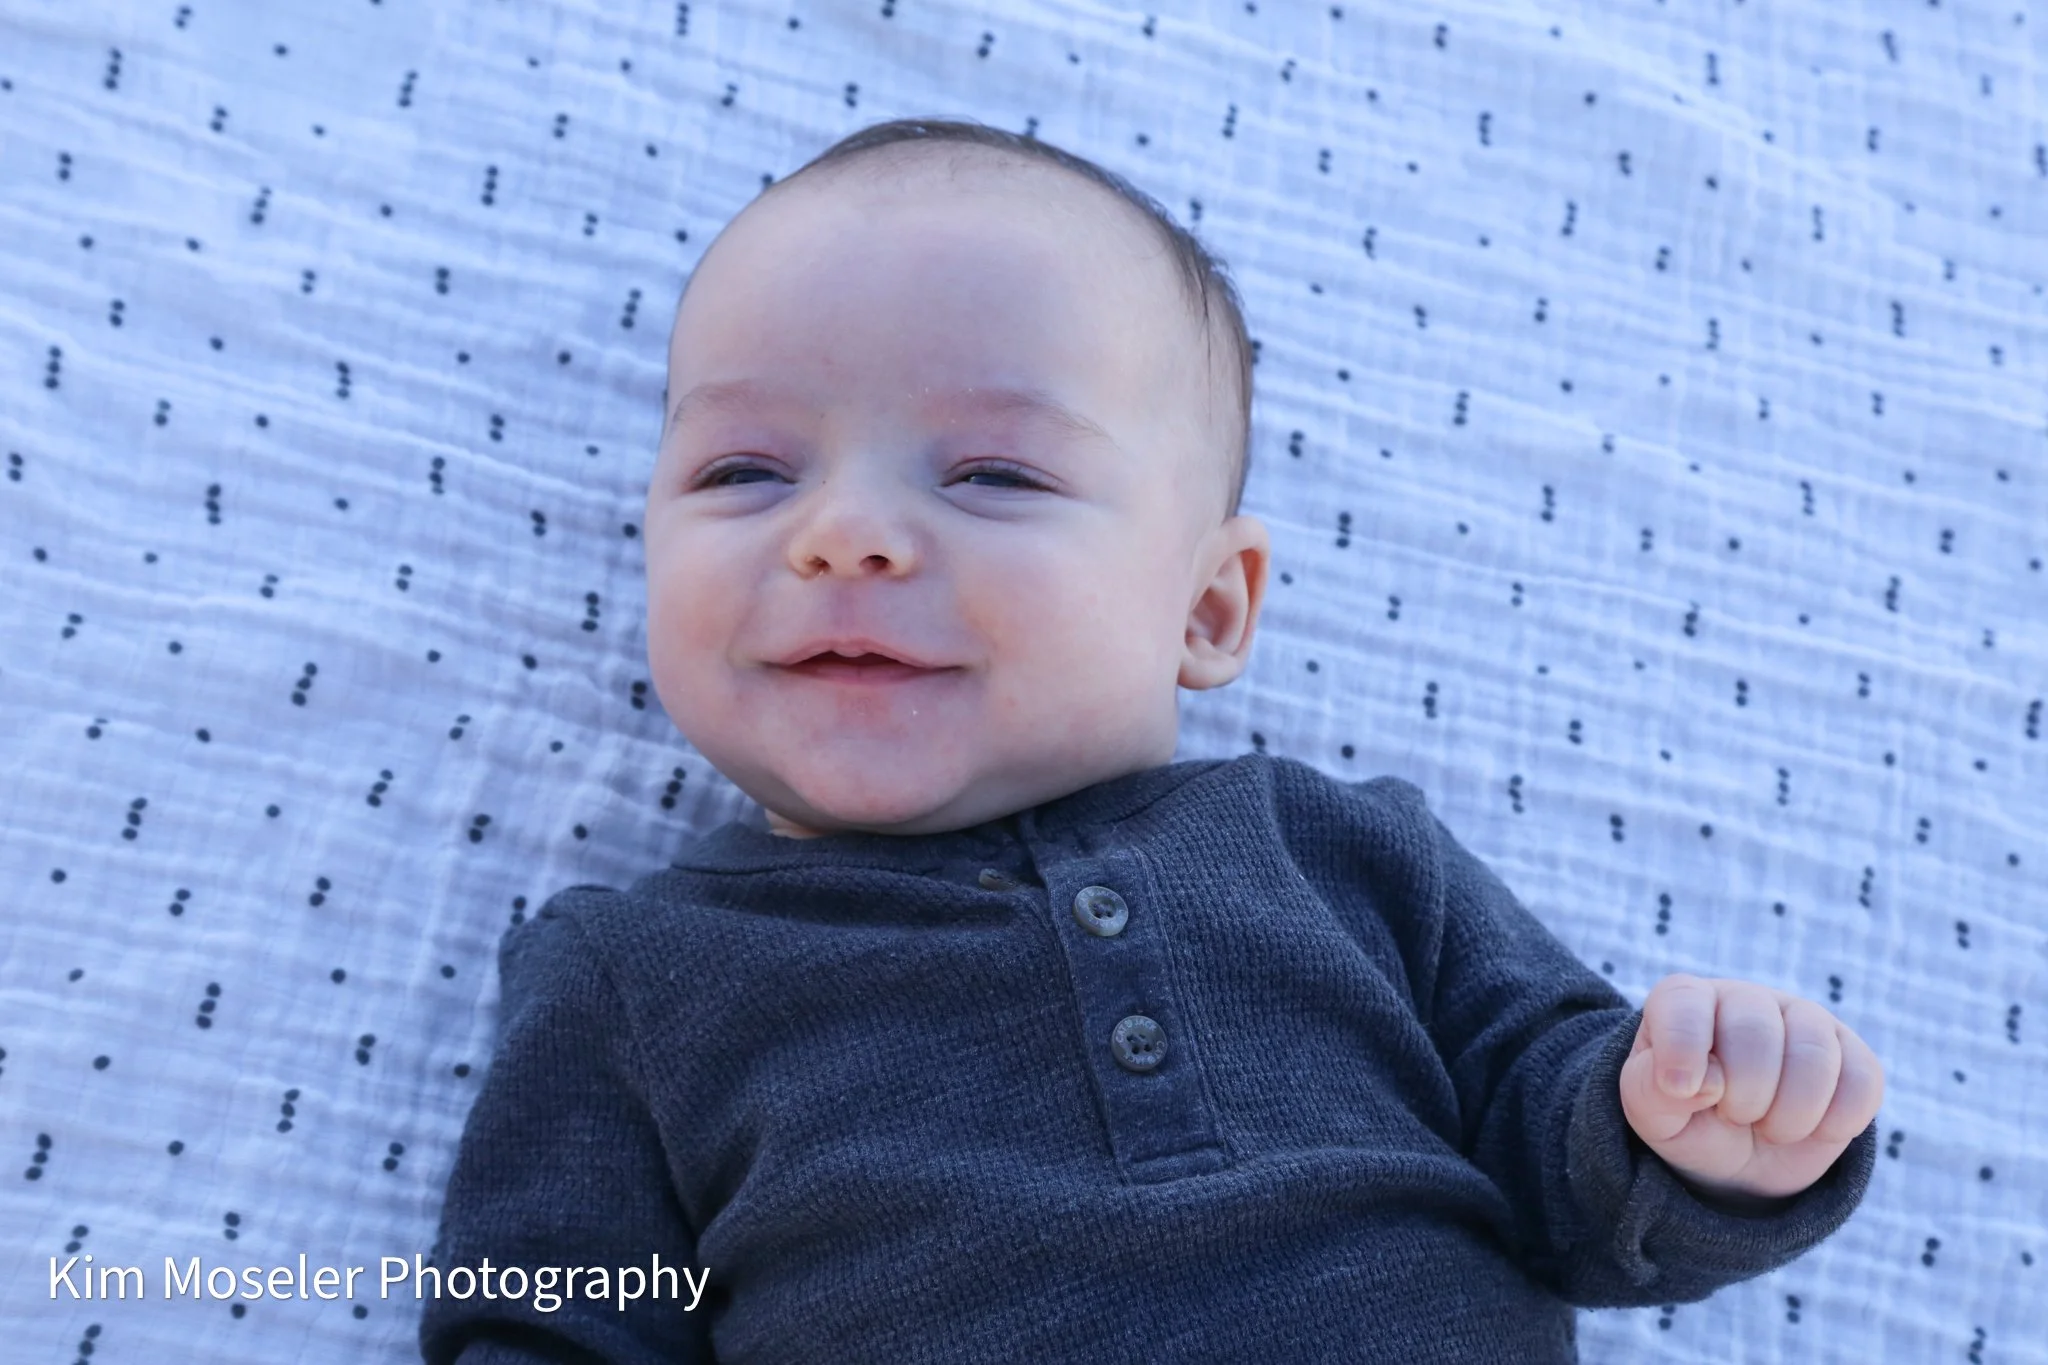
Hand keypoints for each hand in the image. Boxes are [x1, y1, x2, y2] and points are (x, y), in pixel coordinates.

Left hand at [1618, 974, 1884, 1203]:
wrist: (1738, 1159)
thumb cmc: (1686, 1121)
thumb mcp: (1650, 1112)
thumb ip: (1652, 1090)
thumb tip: (1703, 1080)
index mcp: (1685, 1000)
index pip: (1684, 1001)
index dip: (1683, 1045)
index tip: (1681, 1090)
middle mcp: (1747, 998)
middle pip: (1755, 1032)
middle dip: (1742, 1096)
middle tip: (1732, 1117)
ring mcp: (1805, 1020)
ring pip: (1815, 1055)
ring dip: (1790, 1115)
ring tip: (1768, 1128)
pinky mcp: (1854, 1055)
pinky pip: (1863, 1082)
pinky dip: (1835, 1123)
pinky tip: (1811, 1129)